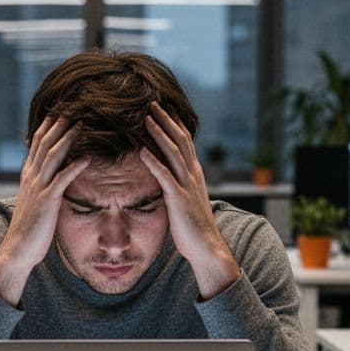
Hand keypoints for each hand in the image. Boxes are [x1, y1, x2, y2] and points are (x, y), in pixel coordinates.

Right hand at [0, 117, 89, 304]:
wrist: (18, 248)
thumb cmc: (30, 227)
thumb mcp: (34, 200)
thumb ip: (43, 185)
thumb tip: (54, 175)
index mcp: (28, 175)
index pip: (37, 143)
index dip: (48, 125)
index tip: (60, 111)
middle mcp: (31, 177)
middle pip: (45, 143)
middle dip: (59, 124)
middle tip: (73, 107)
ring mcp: (38, 187)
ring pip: (53, 155)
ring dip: (68, 138)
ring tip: (82, 124)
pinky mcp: (47, 201)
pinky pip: (62, 179)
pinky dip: (75, 167)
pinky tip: (87, 158)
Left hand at [140, 102, 239, 297]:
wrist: (207, 246)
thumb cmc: (194, 226)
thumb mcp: (187, 200)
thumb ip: (179, 185)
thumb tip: (167, 177)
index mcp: (195, 174)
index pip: (185, 142)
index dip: (174, 124)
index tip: (162, 109)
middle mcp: (193, 175)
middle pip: (180, 140)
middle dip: (166, 120)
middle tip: (152, 103)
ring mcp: (187, 186)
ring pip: (173, 152)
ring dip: (159, 134)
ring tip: (146, 119)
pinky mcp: (179, 199)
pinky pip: (165, 176)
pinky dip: (153, 162)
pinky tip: (142, 152)